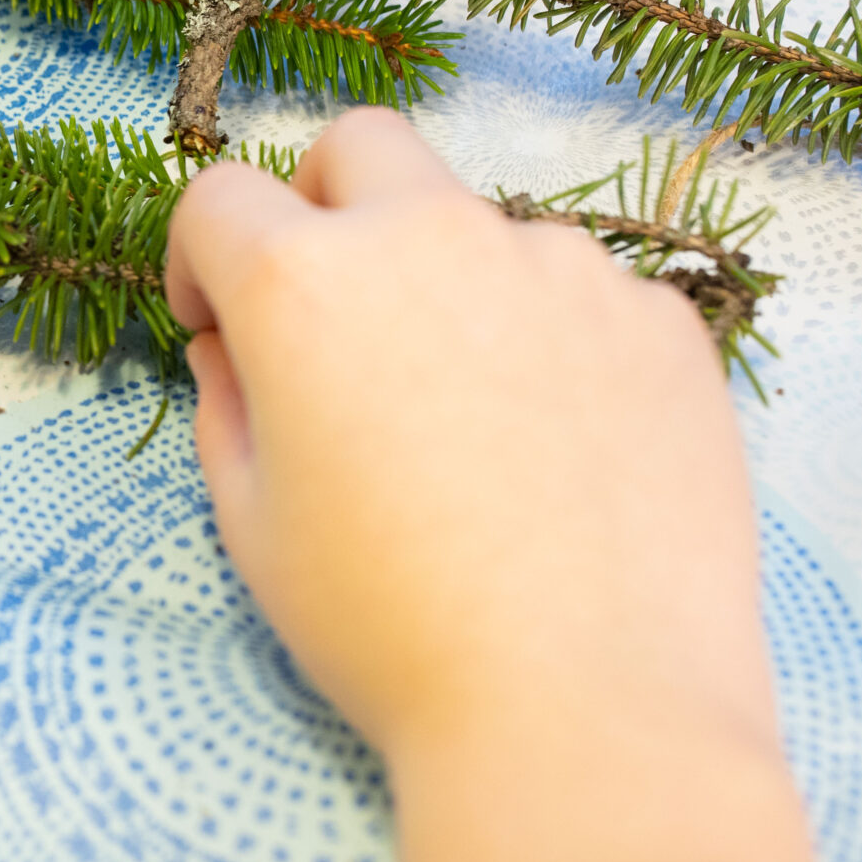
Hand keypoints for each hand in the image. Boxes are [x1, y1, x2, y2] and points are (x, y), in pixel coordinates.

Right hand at [164, 108, 820, 861]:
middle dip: (321, 203)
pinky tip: (561, 457)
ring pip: (482, 227)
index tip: (216, 325)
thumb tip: (236, 351)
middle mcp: (434, 239)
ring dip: (450, 287)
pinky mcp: (660, 320)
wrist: (588, 715)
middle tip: (331, 313)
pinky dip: (552, 344)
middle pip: (360, 147)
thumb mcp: (253, 527)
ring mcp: (563, 268)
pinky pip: (584, 295)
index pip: (220, 197)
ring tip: (470, 426)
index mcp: (306, 283)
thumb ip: (225, 408)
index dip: (200, 259)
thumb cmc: (392, 634)